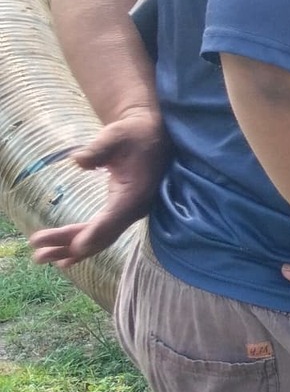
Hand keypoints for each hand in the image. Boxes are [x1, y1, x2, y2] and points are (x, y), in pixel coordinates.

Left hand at [28, 108, 166, 267]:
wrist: (150, 135)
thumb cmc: (133, 134)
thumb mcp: (115, 136)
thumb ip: (98, 149)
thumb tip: (78, 160)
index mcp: (136, 192)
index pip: (114, 218)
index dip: (94, 233)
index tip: (74, 248)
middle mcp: (135, 208)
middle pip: (101, 234)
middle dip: (70, 245)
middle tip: (38, 255)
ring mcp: (128, 212)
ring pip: (100, 238)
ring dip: (71, 249)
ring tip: (41, 258)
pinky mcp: (121, 212)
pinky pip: (102, 233)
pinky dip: (83, 244)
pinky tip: (65, 257)